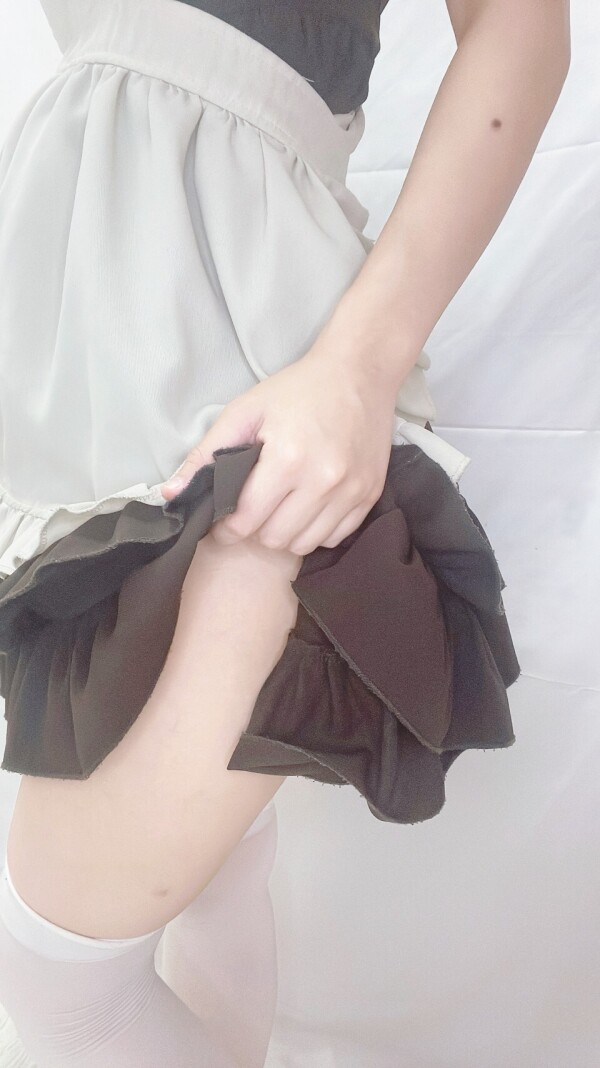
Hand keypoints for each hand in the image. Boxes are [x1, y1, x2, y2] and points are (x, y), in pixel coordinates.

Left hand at [160, 337, 399, 555]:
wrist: (360, 373)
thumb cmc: (298, 390)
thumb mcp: (245, 411)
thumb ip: (206, 454)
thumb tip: (171, 496)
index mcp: (288, 459)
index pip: (246, 521)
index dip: (226, 526)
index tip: (224, 518)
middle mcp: (323, 481)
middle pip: (275, 538)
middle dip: (256, 529)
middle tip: (253, 508)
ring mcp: (351, 491)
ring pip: (305, 545)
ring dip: (285, 533)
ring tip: (280, 507)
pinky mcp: (370, 495)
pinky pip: (335, 537)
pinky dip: (316, 530)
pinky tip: (308, 506)